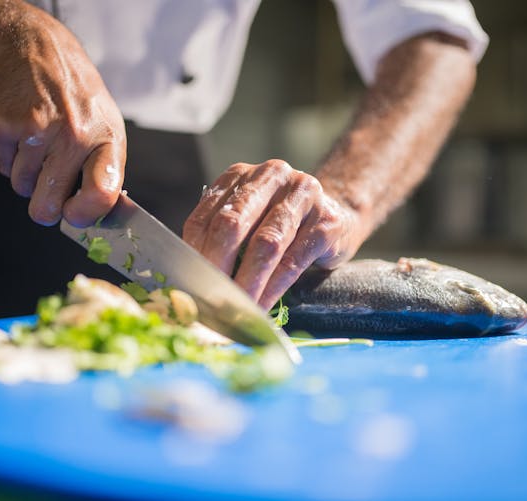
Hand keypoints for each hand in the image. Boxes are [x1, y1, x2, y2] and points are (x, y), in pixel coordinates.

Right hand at [0, 5, 125, 226]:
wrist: (38, 48)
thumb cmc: (77, 95)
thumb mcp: (106, 127)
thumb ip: (104, 172)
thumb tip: (97, 218)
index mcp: (107, 140)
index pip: (102, 193)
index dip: (84, 215)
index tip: (74, 216)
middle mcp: (76, 136)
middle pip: (48, 205)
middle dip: (43, 208)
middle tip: (47, 194)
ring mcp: (39, 130)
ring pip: (22, 187)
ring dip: (26, 176)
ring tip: (39, 145)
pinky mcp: (6, 124)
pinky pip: (2, 167)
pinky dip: (8, 158)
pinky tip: (21, 134)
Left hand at [183, 160, 356, 309]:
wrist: (337, 213)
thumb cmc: (282, 224)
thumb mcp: (248, 220)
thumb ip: (222, 239)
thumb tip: (193, 282)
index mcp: (241, 175)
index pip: (206, 215)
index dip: (195, 254)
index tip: (189, 286)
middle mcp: (271, 176)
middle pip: (233, 223)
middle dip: (218, 266)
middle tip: (209, 299)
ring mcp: (303, 195)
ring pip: (266, 243)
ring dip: (247, 282)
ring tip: (236, 309)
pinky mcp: (327, 221)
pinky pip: (294, 260)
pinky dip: (274, 288)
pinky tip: (262, 306)